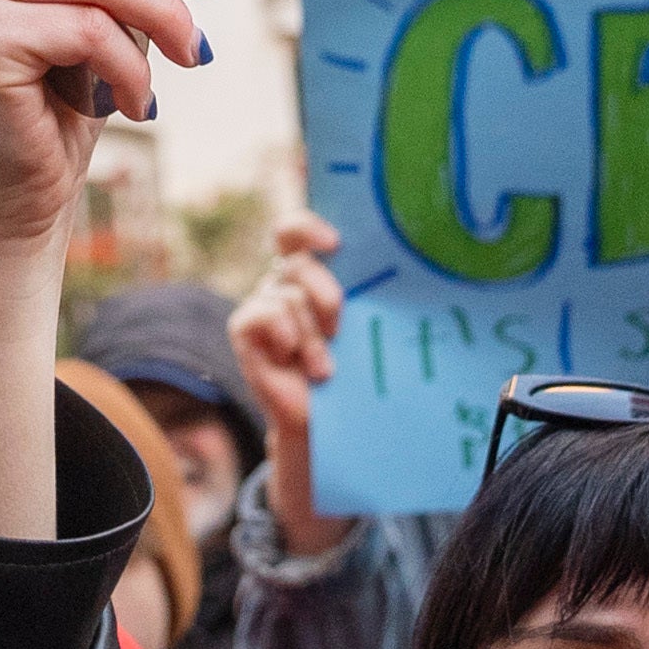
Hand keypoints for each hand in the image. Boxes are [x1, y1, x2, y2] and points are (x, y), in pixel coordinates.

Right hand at [231, 212, 346, 551]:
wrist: (327, 420)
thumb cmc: (353, 367)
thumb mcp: (364, 326)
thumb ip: (367, 294)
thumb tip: (404, 266)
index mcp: (311, 272)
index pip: (296, 231)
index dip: (308, 228)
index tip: (336, 245)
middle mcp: (283, 282)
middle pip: (297, 262)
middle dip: (324, 293)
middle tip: (341, 325)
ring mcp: (262, 304)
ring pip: (287, 297)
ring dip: (312, 337)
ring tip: (324, 368)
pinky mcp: (245, 329)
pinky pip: (262, 315)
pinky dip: (287, 337)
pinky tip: (296, 361)